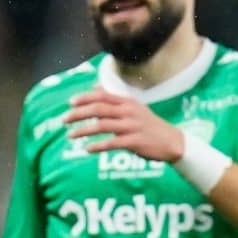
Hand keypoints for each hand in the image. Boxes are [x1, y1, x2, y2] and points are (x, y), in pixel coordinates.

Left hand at [66, 90, 183, 162]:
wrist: (172, 142)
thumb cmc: (149, 126)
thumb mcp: (134, 108)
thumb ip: (114, 100)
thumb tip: (94, 88)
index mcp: (127, 102)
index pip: (102, 95)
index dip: (84, 98)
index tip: (70, 103)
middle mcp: (129, 111)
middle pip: (98, 109)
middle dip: (78, 114)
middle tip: (64, 120)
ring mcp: (132, 126)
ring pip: (102, 125)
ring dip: (83, 130)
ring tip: (70, 135)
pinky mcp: (135, 142)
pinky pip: (112, 143)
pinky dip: (98, 146)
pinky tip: (87, 149)